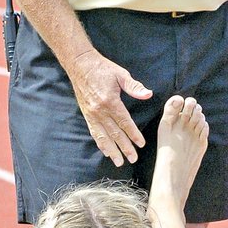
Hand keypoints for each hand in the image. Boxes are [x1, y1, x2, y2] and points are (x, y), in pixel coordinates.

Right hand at [67, 50, 152, 165]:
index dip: (133, 134)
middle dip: (125, 147)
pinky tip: (106, 151)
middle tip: (133, 159)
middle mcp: (100, 111)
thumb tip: (148, 94)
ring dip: (112, 150)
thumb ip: (134, 86)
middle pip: (115, 133)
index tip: (141, 144)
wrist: (80, 65)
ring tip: (119, 162)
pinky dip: (100, 143)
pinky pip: (94, 132)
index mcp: (110, 101)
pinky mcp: (87, 115)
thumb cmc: (102, 68)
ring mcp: (92, 114)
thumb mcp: (120, 74)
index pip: (124, 122)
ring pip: (103, 136)